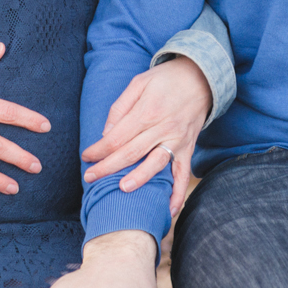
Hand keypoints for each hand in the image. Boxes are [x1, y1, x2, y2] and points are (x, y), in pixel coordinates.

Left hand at [81, 57, 209, 215]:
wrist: (200, 77)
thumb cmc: (165, 80)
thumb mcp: (138, 83)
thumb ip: (120, 107)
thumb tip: (106, 133)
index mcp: (147, 111)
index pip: (117, 136)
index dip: (99, 149)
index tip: (86, 157)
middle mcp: (163, 127)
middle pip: (131, 152)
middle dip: (108, 167)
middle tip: (89, 178)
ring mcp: (177, 140)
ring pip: (156, 164)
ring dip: (138, 179)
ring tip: (121, 189)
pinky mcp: (189, 149)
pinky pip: (183, 175)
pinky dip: (177, 194)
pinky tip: (168, 210)